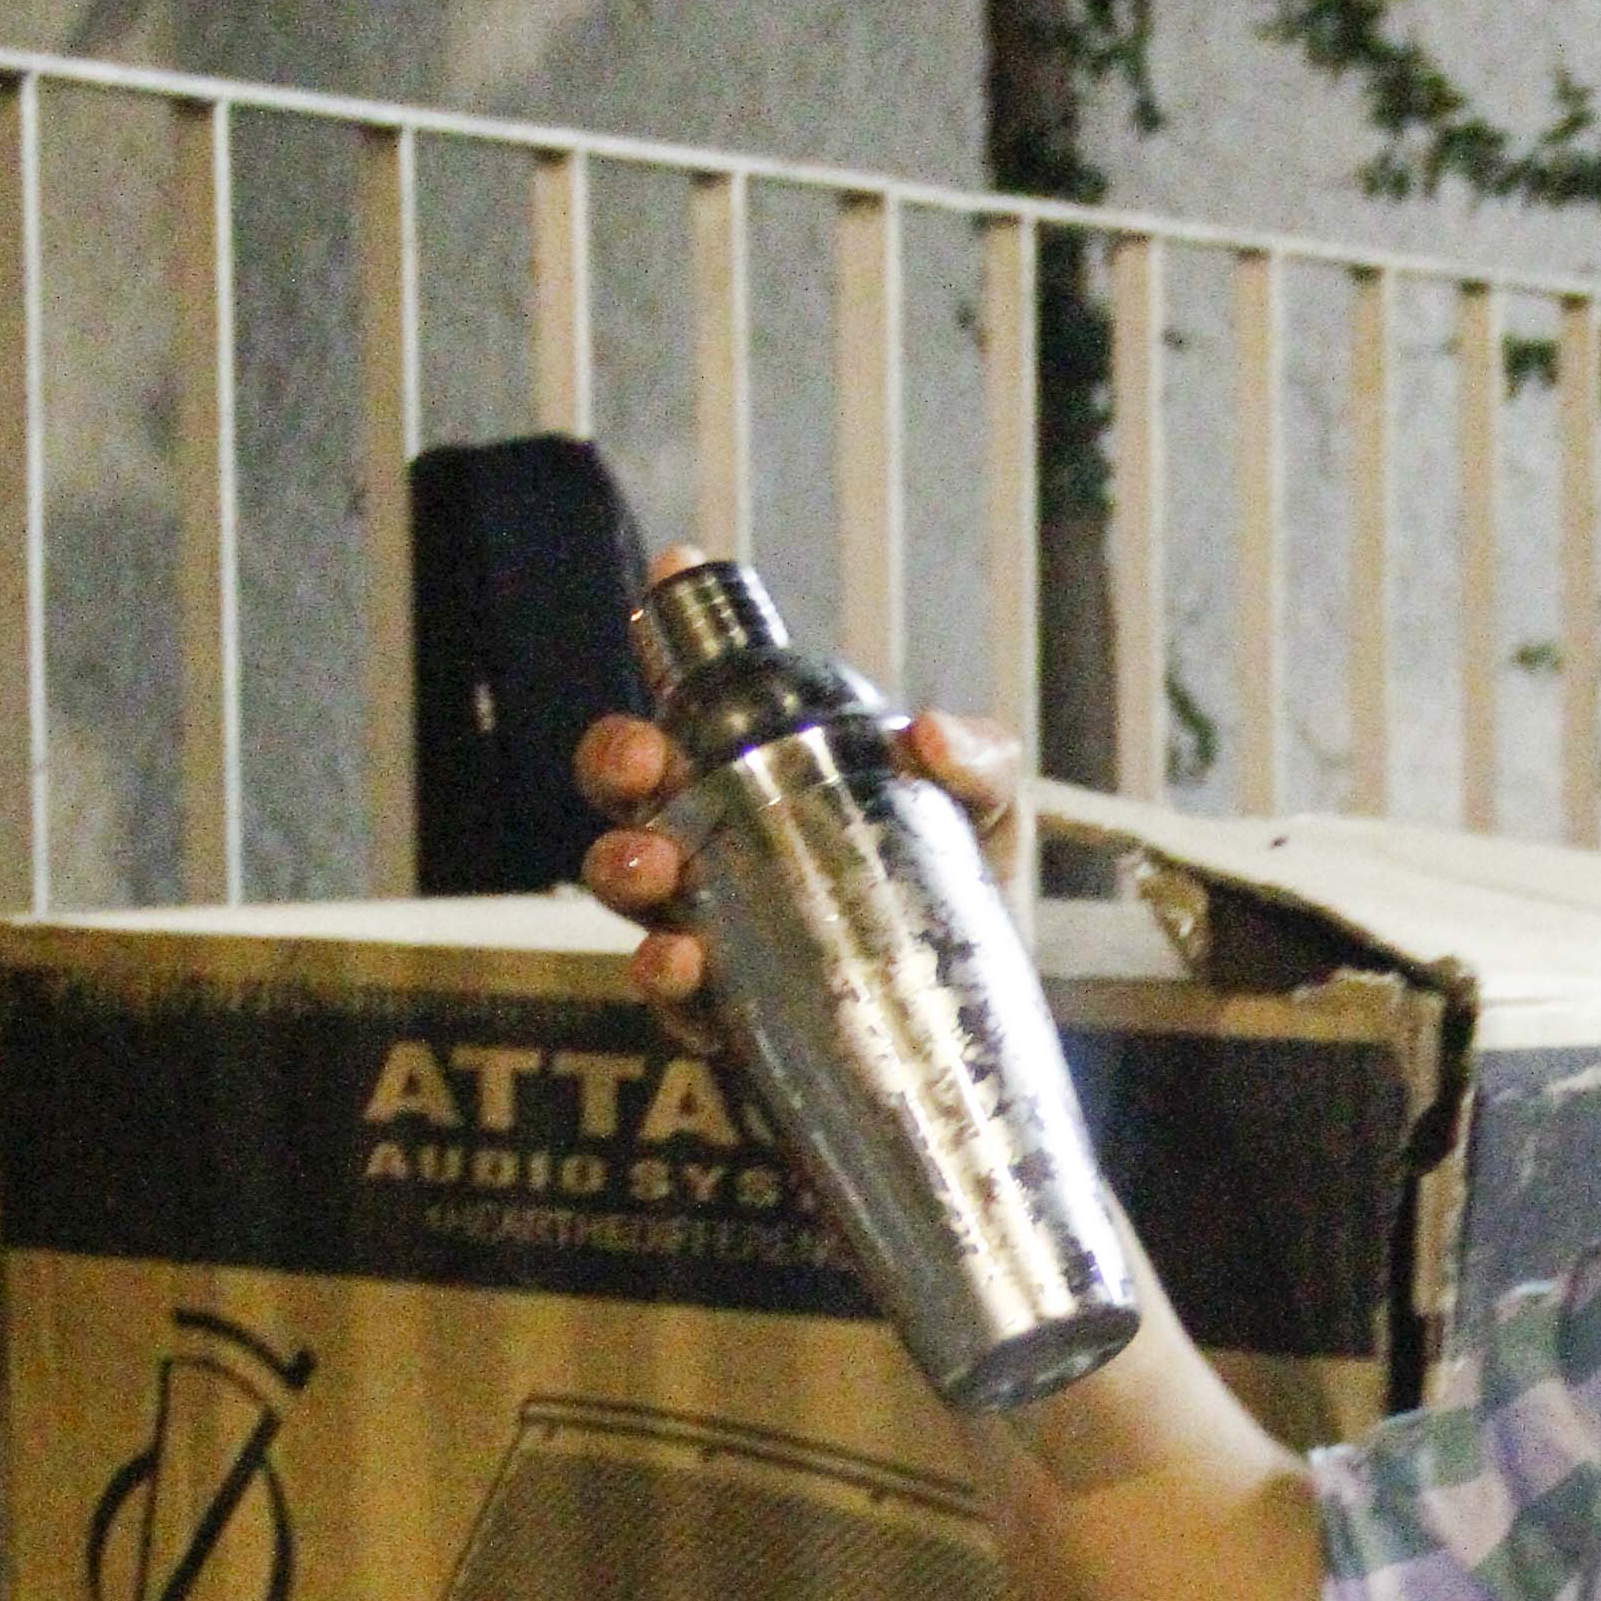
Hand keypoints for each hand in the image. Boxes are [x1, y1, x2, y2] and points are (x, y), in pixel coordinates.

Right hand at [576, 544, 1022, 1008]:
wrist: (975, 1028)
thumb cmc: (960, 898)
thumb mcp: (985, 815)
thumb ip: (976, 765)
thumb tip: (926, 734)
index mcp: (767, 772)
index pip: (703, 695)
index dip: (675, 629)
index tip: (674, 573)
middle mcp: (718, 838)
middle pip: (630, 783)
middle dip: (615, 757)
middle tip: (645, 763)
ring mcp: (710, 923)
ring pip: (627, 883)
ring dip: (621, 865)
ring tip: (656, 866)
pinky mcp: (721, 1014)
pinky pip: (670, 996)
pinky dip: (664, 978)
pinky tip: (680, 962)